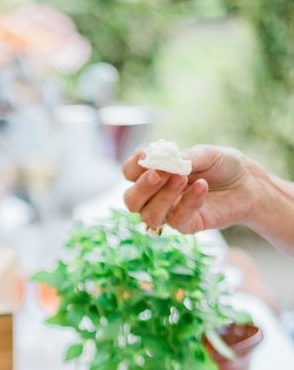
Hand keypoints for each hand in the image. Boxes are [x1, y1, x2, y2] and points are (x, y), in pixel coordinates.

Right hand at [122, 145, 265, 232]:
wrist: (250, 183)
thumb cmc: (222, 165)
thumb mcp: (205, 153)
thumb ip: (184, 157)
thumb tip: (166, 161)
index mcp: (153, 173)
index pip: (129, 173)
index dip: (133, 166)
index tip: (145, 155)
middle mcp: (156, 195)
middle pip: (131, 200)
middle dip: (142, 187)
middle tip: (161, 173)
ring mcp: (170, 212)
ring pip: (149, 215)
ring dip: (163, 197)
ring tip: (182, 177)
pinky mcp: (188, 225)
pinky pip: (178, 220)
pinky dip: (189, 202)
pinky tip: (202, 187)